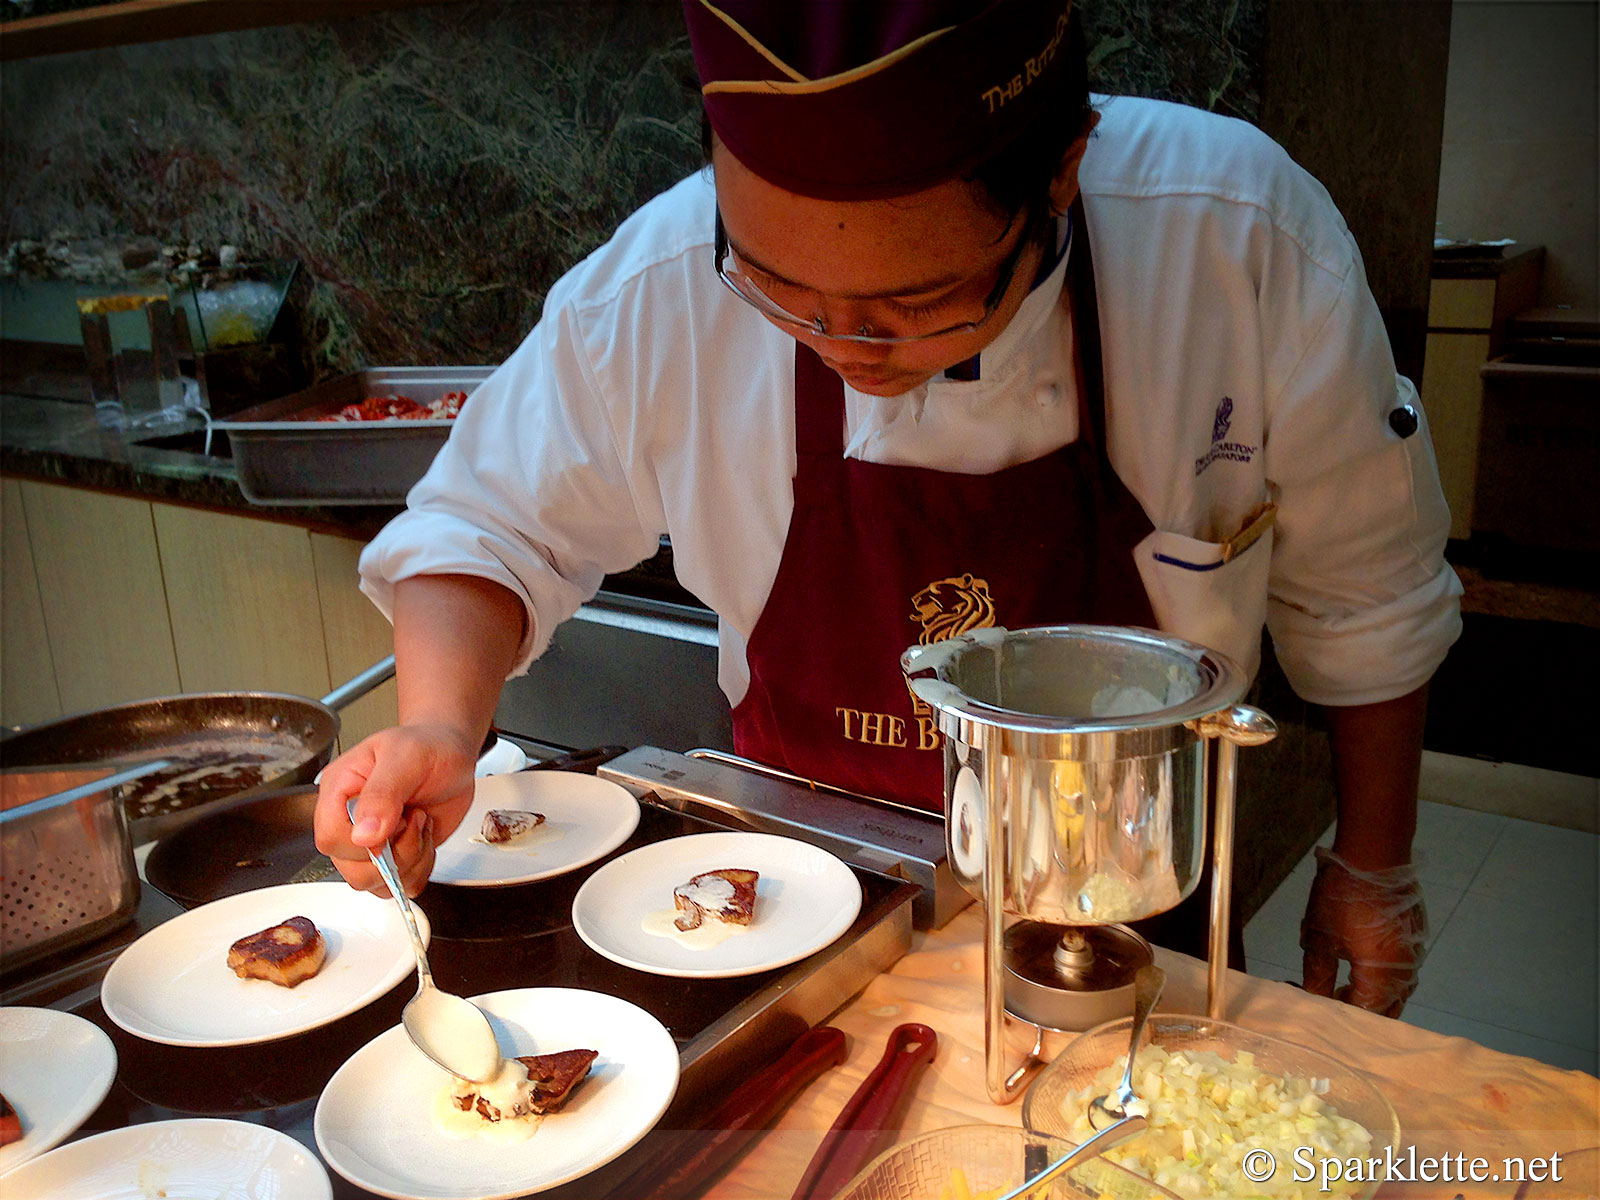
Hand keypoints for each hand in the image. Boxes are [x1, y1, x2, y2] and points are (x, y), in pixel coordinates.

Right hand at [313, 722, 479, 897]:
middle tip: (415, 818)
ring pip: (375, 883)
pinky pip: (401, 885)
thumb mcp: (406, 757)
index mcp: (340, 791)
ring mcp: (372, 843)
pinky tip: (425, 838)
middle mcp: (351, 821)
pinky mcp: (396, 856)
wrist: (450, 753)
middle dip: (395, 853)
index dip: (363, 842)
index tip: (395, 821)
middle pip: (351, 870)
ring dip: (410, 860)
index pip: (330, 838)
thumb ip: (383, 794)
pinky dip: (421, 868)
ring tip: (420, 824)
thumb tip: (363, 835)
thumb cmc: (426, 746)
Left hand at [1300, 846, 1426, 1016]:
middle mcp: (1405, 972)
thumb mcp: (1320, 938)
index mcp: (1382, 978)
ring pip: (1397, 991)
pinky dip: (1384, 977)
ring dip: (1374, 995)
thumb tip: (1314, 998)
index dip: (1340, 1015)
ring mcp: (1415, 954)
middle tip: (1332, 997)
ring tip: (1344, 984)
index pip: (1364, 1015)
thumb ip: (1318, 975)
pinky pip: (1402, 970)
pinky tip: (1362, 963)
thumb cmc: (1343, 898)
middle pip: (1386, 1009)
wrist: (1374, 854)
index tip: (1319, 1005)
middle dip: (1360, 1009)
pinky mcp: (1416, 937)